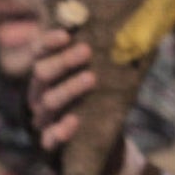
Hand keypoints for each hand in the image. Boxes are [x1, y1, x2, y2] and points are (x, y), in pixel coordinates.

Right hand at [28, 28, 96, 151]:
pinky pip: (49, 137)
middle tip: (87, 51)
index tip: (67, 34)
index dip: (49, 41)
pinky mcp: (51, 141)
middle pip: (42, 72)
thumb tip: (135, 33)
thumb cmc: (97, 96)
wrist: (100, 137)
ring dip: (69, 88)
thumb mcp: (100, 74)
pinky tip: (74, 121)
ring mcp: (44, 117)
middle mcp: (41, 92)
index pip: (40, 51)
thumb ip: (105, 56)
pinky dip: (60, 129)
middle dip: (64, 61)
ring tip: (91, 78)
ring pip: (49, 100)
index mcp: (48, 72)